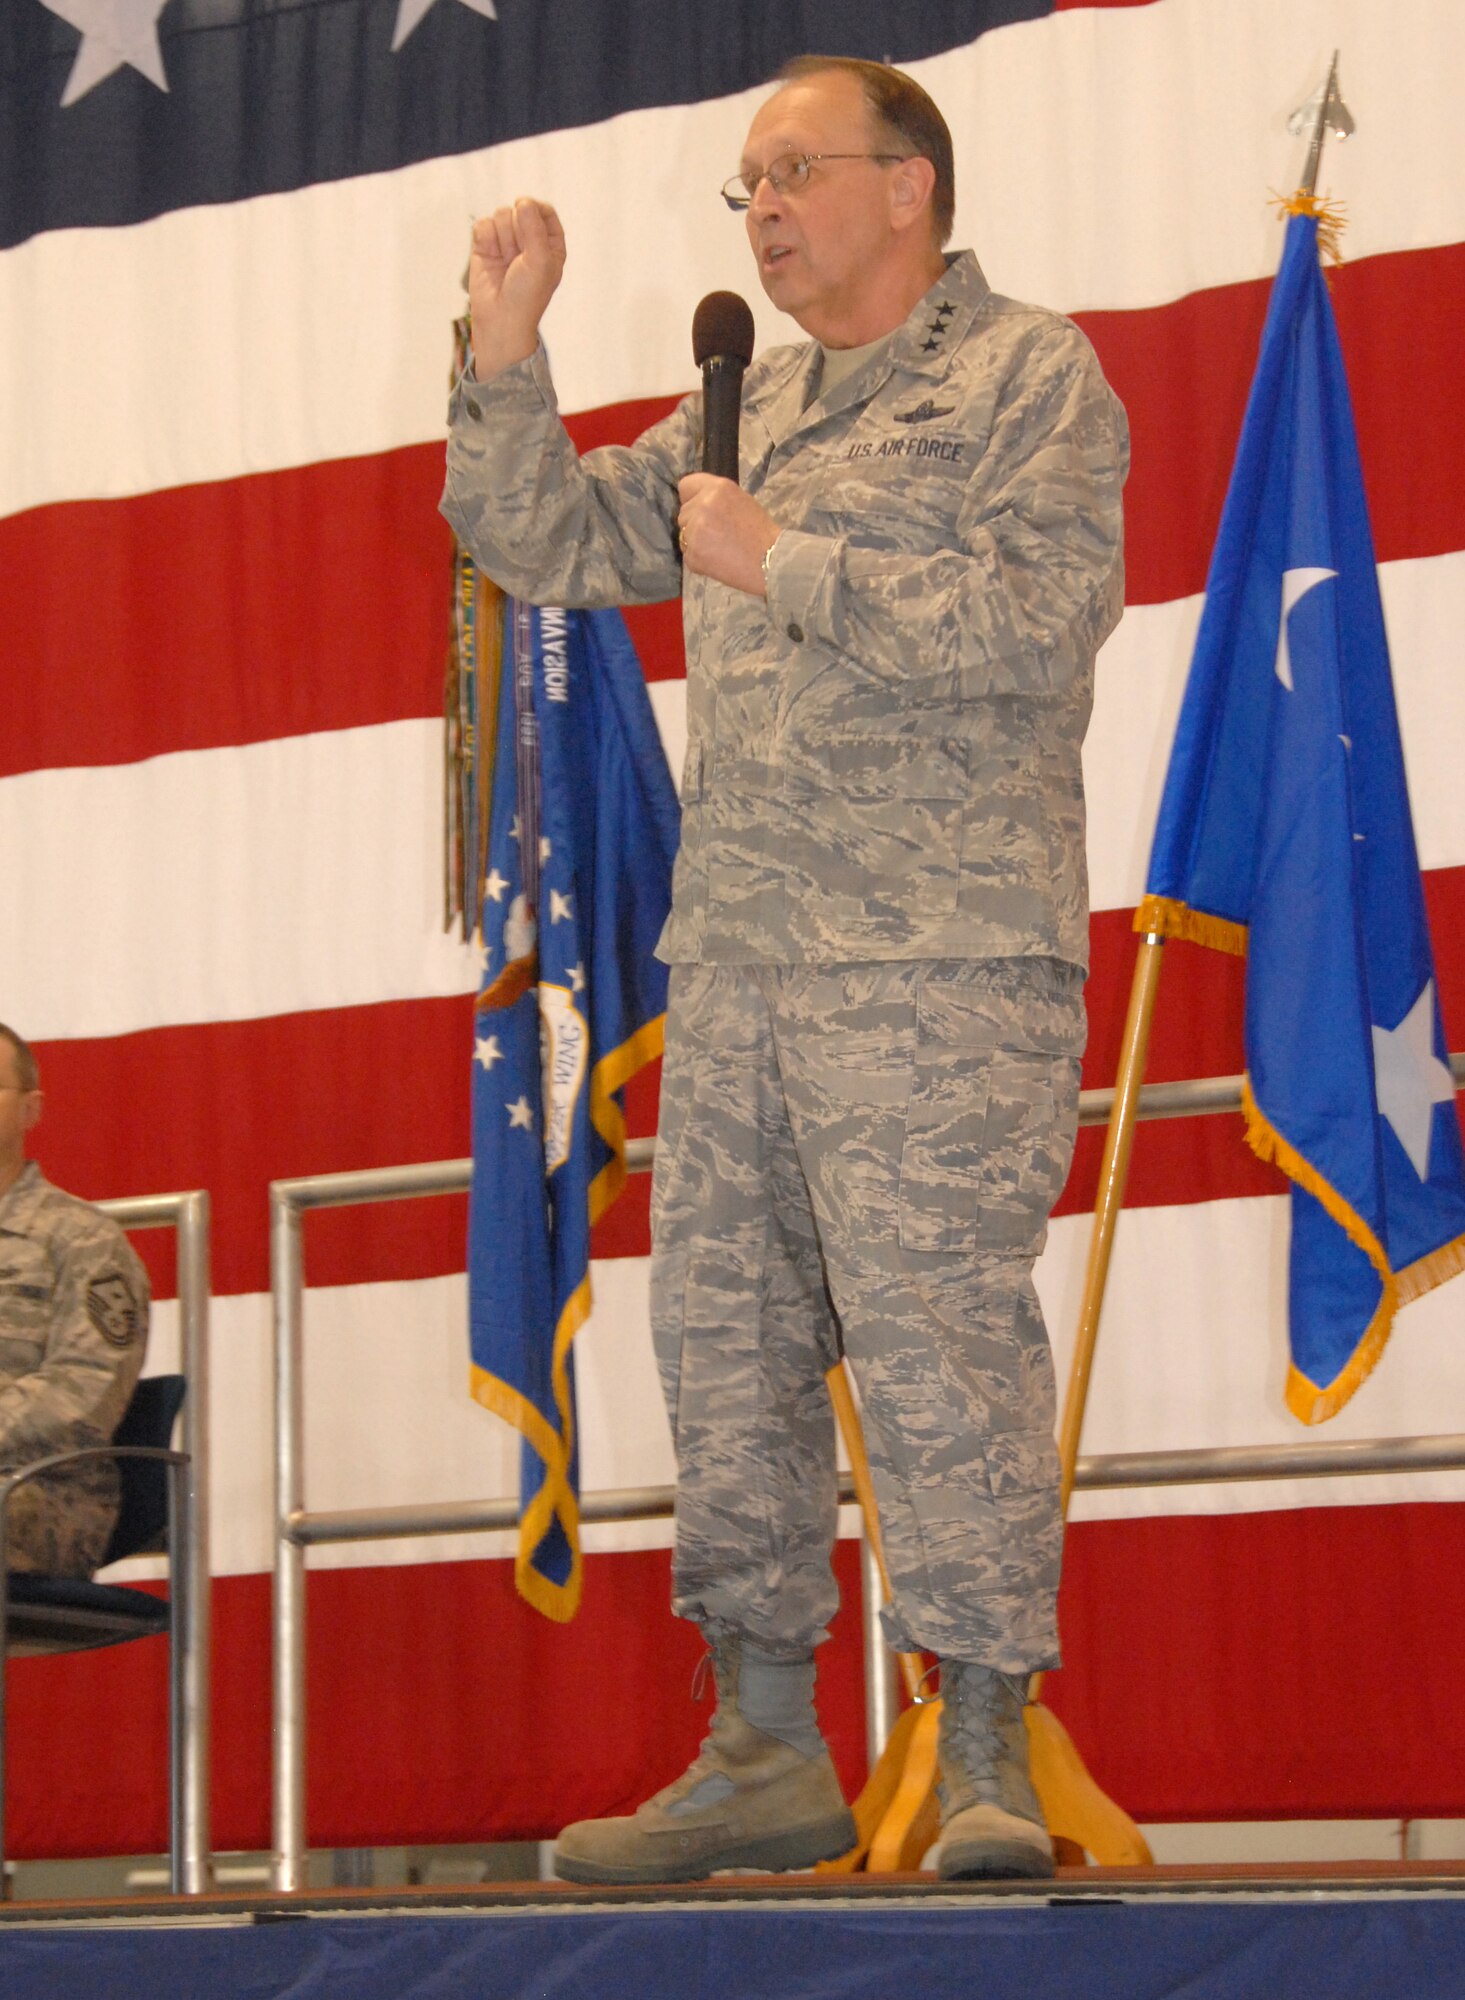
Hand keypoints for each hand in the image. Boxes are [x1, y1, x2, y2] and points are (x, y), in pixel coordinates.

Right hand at [467, 199, 566, 379]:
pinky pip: (483, 224)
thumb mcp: (540, 261)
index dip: (536, 211)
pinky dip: (485, 239)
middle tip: (518, 258)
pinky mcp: (485, 245)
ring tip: (505, 261)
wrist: (500, 319)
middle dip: (517, 230)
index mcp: (550, 243)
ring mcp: (505, 241)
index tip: (532, 221)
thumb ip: (534, 227)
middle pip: (521, 209)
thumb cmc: (527, 296)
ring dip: (502, 238)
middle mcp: (528, 239)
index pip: (544, 211)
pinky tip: (490, 257)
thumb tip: (523, 201)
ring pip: (501, 214)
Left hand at [677, 475, 778, 595]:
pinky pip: (688, 555)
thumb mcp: (741, 500)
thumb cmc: (761, 533)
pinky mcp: (693, 554)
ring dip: (696, 542)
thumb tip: (698, 503)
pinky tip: (719, 561)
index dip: (691, 498)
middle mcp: (703, 505)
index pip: (686, 485)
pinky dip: (699, 560)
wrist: (771, 561)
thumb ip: (716, 498)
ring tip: (720, 549)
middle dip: (695, 523)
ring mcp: (695, 530)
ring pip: (683, 535)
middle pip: (683, 513)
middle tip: (718, 535)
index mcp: (717, 488)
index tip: (699, 509)